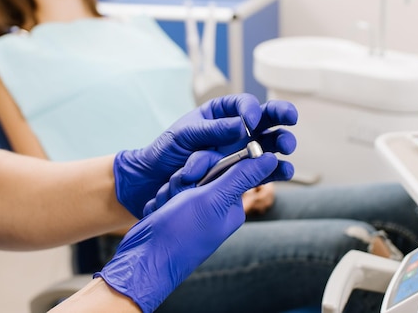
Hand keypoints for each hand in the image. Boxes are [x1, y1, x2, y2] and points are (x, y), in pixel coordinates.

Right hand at [96, 151, 279, 312]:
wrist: (144, 259)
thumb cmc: (180, 233)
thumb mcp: (213, 199)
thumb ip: (241, 176)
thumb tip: (272, 158)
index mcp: (231, 204)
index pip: (225, 166)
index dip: (205, 166)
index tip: (192, 177)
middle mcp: (215, 207)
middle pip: (200, 171)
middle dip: (182, 181)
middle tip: (177, 198)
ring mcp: (193, 211)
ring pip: (179, 180)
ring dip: (168, 191)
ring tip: (166, 209)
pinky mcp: (175, 213)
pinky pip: (166, 192)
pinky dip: (159, 201)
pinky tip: (158, 214)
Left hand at [114, 94, 297, 217]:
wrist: (154, 181)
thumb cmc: (166, 151)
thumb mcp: (184, 135)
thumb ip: (212, 130)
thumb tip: (242, 125)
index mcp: (220, 113)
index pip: (243, 104)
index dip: (251, 110)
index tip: (249, 122)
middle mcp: (235, 130)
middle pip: (266, 119)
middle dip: (281, 116)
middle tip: (290, 120)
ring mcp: (241, 151)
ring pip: (270, 143)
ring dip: (283, 142)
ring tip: (287, 147)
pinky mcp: (242, 174)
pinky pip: (264, 170)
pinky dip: (277, 170)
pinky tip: (284, 171)